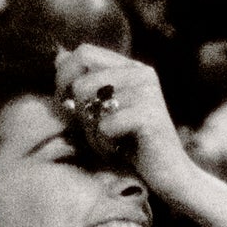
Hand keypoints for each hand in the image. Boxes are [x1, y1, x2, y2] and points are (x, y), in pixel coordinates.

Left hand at [54, 44, 194, 196]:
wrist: (168, 173)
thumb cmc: (130, 143)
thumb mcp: (101, 111)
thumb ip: (83, 84)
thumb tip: (58, 56)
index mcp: (130, 67)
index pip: (84, 53)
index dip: (64, 77)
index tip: (64, 103)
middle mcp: (141, 73)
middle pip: (82, 81)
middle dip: (76, 110)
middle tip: (89, 129)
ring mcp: (147, 92)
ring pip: (90, 105)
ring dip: (92, 132)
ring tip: (109, 142)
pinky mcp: (150, 115)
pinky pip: (104, 126)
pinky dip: (105, 144)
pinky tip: (120, 150)